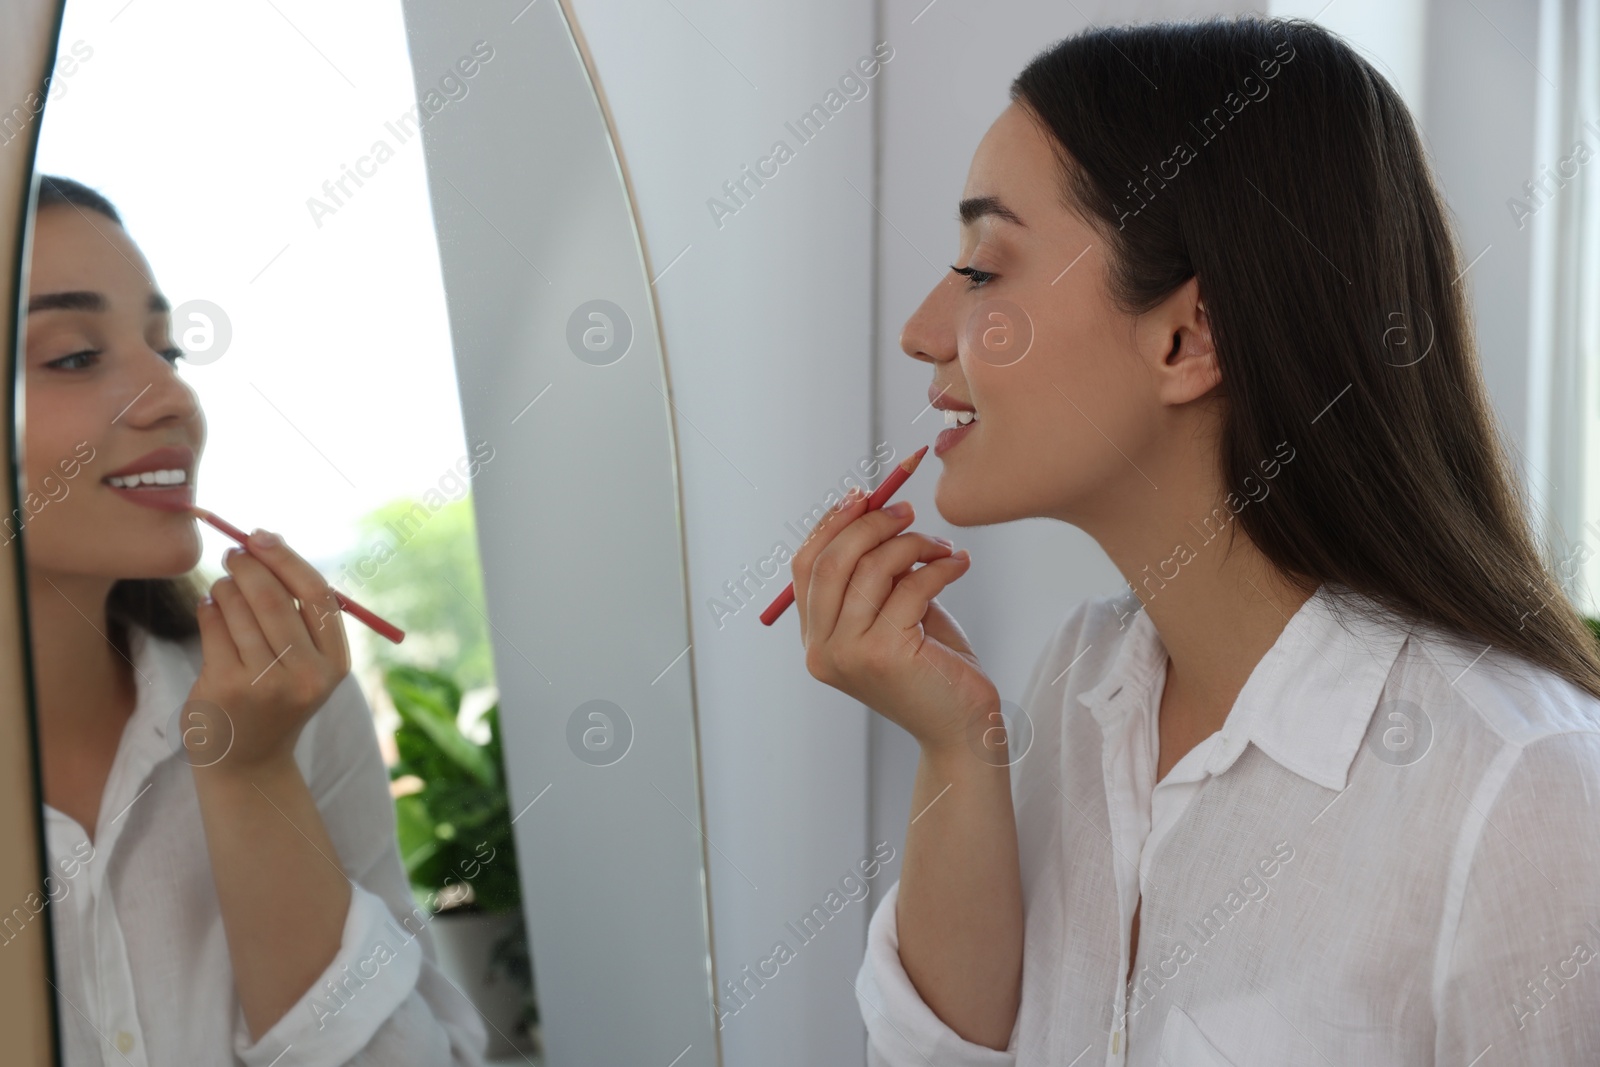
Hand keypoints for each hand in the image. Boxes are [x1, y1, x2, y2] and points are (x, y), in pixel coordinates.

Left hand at [184, 529, 350, 774]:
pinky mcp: (225, 688)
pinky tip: (209, 610)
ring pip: (239, 609)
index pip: (318, 596)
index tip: (262, 537)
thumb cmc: (275, 697)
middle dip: (249, 566)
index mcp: (335, 665)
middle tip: (233, 553)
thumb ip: (299, 614)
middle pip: (275, 598)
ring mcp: (264, 685)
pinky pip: (213, 627)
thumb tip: (268, 544)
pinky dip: (208, 609)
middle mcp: (306, 676)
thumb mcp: (305, 664)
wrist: (247, 761)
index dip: (287, 559)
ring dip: (225, 587)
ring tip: (222, 588)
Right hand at [792, 487, 998, 753]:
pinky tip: (959, 566)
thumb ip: (874, 574)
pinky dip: (940, 568)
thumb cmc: (932, 666)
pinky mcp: (884, 655)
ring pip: (872, 569)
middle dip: (870, 525)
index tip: (864, 495)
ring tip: (943, 548)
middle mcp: (822, 650)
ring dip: (913, 545)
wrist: (963, 727)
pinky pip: (911, 587)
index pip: (804, 566)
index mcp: (815, 639)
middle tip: (907, 512)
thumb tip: (873, 509)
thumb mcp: (893, 612)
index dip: (831, 524)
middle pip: (831, 561)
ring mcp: (849, 654)